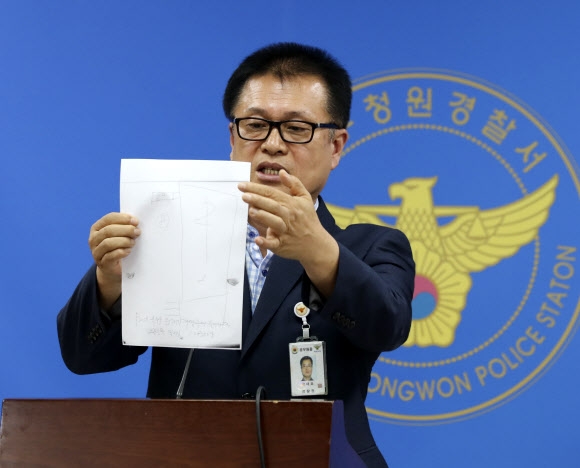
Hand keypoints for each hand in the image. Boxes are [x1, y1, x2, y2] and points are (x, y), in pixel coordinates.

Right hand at [88, 212, 139, 308]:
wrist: (112, 268)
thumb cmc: (117, 247)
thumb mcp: (119, 235)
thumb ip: (124, 226)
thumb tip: (135, 222)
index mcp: (97, 228)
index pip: (108, 218)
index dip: (123, 218)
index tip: (135, 221)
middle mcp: (93, 239)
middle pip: (108, 230)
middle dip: (125, 230)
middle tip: (137, 232)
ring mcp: (96, 252)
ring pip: (108, 243)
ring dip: (124, 241)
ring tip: (133, 242)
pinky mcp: (102, 263)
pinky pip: (111, 256)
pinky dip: (121, 252)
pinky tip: (128, 251)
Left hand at [238, 170, 338, 296]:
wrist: (316, 243)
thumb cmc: (307, 219)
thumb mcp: (305, 198)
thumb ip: (294, 184)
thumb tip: (282, 172)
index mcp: (291, 204)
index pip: (272, 193)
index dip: (256, 189)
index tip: (242, 185)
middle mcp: (288, 216)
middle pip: (272, 205)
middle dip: (257, 200)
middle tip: (243, 195)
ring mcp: (285, 231)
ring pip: (274, 222)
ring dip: (263, 216)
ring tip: (251, 211)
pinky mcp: (282, 245)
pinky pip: (273, 244)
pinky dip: (266, 242)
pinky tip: (258, 239)